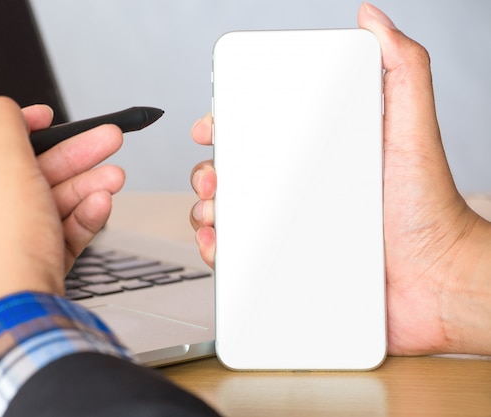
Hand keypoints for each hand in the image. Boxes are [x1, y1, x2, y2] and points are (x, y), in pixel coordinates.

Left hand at [0, 96, 124, 342]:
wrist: (24, 330)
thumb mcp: (3, 172)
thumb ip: (3, 127)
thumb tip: (0, 105)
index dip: (20, 130)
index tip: (49, 118)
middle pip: (21, 179)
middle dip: (70, 159)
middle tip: (104, 141)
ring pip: (43, 209)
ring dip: (82, 188)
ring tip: (114, 176)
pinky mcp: (24, 274)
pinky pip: (51, 238)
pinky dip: (77, 221)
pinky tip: (101, 206)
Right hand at [190, 3, 490, 355]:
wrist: (437, 279)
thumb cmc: (429, 208)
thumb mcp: (413, 126)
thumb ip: (402, 66)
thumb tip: (373, 19)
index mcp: (319, 152)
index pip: (261, 131)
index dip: (228, 125)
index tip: (213, 128)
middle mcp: (302, 187)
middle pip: (237, 172)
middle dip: (210, 171)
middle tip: (215, 178)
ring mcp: (293, 227)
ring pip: (232, 213)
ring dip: (208, 210)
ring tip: (217, 214)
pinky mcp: (288, 263)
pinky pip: (241, 256)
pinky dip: (219, 251)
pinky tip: (220, 246)